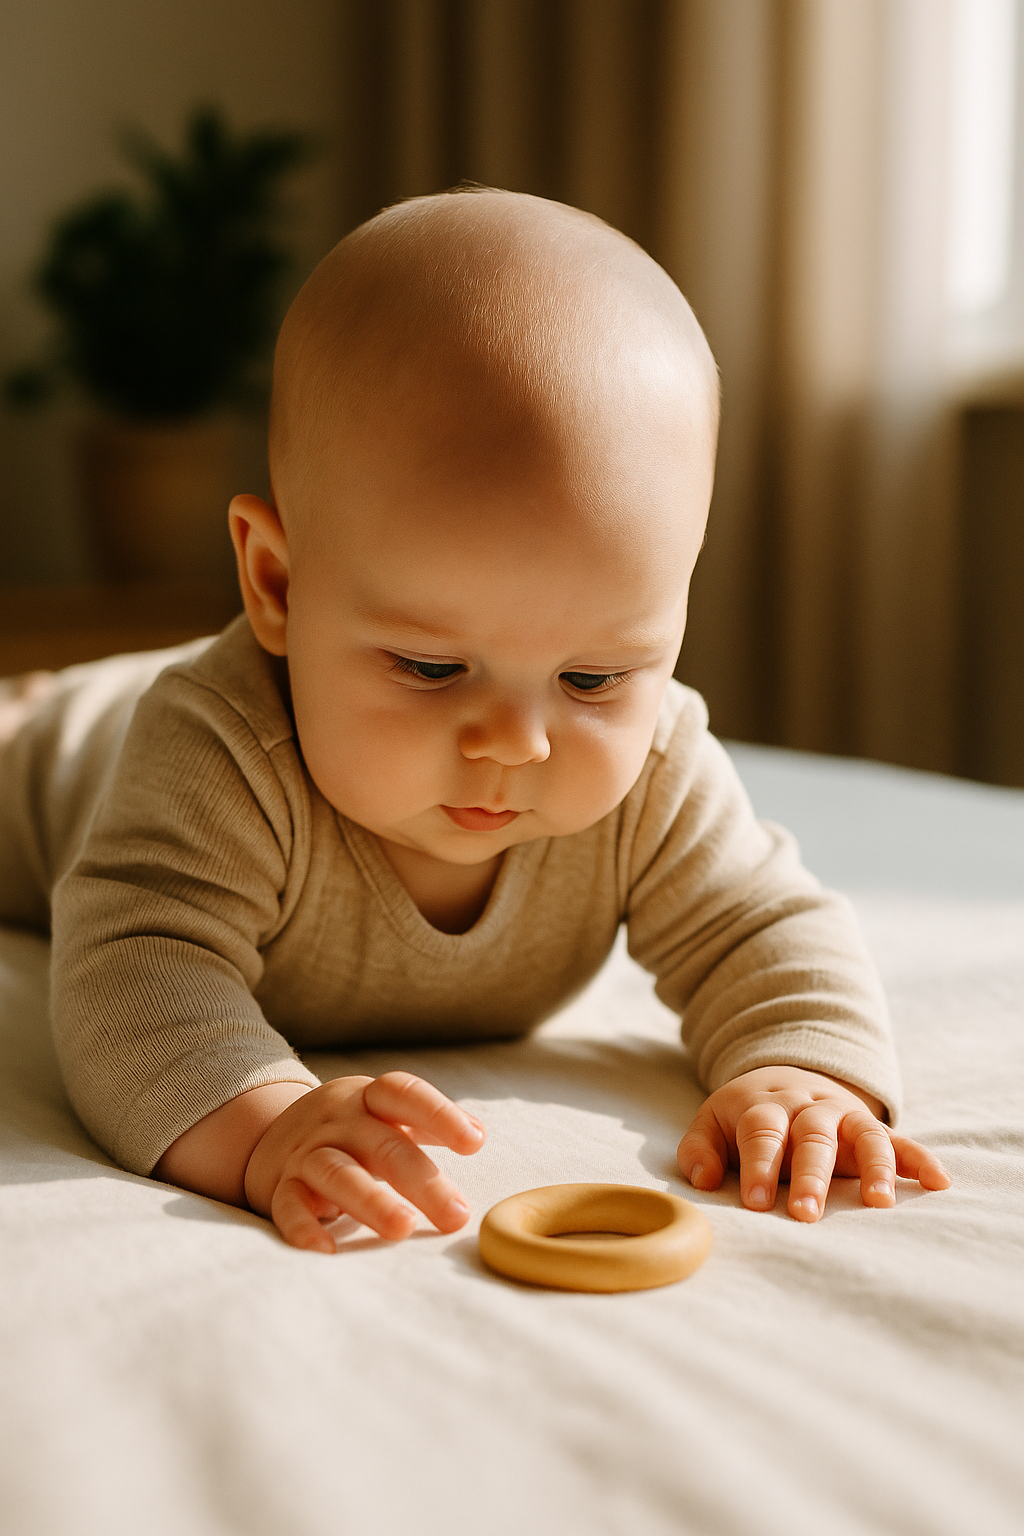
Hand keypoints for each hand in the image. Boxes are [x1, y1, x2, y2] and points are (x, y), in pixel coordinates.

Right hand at [244, 1072, 484, 1252]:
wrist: (268, 1134)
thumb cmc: (348, 1129)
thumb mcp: (382, 1114)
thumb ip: (426, 1123)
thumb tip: (477, 1134)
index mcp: (368, 1099)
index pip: (402, 1094)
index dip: (439, 1114)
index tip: (474, 1142)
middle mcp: (337, 1122)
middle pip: (382, 1145)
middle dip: (422, 1180)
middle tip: (456, 1215)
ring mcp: (307, 1153)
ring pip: (337, 1172)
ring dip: (371, 1201)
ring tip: (402, 1228)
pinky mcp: (281, 1187)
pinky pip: (289, 1205)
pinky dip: (304, 1228)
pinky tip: (325, 1251)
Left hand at [677, 1066, 949, 1221]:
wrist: (786, 1076)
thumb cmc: (744, 1116)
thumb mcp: (712, 1122)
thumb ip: (700, 1149)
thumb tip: (704, 1181)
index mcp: (764, 1106)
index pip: (762, 1133)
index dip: (760, 1166)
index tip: (757, 1203)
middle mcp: (808, 1109)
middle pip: (812, 1136)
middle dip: (811, 1176)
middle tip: (806, 1214)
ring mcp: (844, 1117)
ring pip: (862, 1135)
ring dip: (872, 1167)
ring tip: (878, 1203)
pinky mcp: (871, 1129)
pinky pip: (901, 1141)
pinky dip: (920, 1159)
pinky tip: (938, 1182)